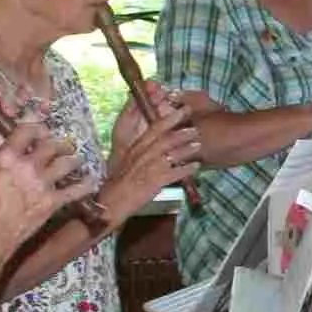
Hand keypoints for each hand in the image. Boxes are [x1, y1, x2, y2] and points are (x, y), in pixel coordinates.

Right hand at [0, 120, 88, 252]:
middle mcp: (27, 167)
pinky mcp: (53, 202)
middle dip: (59, 144)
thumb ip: (4, 161)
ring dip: (73, 160)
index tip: (42, 132)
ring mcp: (42, 184)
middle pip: (52, 145)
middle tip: (62, 147)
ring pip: (68, 162)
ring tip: (75, 160)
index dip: (38, 128)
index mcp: (6, 158)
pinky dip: (87, 185)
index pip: (27, 130)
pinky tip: (91, 181)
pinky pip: (77, 189)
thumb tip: (17, 151)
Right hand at [104, 85, 203, 214]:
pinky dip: (187, 169)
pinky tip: (197, 166)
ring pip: (172, 154)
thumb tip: (155, 142)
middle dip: (182, 132)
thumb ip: (141, 150)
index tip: (183, 110)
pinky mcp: (155, 182)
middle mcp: (144, 154)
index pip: (154, 128)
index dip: (170, 118)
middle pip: (166, 139)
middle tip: (196, 127)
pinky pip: (175, 173)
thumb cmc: (120, 181)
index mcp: (136, 147)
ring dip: (187, 148)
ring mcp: (150, 167)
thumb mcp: (128, 161)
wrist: (112, 201)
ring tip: (199, 144)